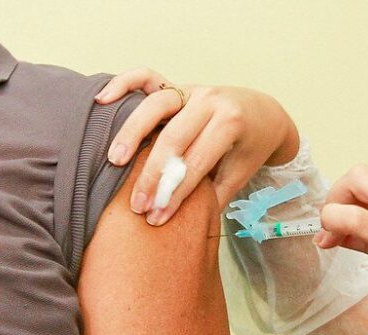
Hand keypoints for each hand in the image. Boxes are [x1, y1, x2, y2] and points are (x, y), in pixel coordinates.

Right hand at [95, 67, 298, 225]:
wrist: (264, 114)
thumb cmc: (250, 147)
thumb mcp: (241, 172)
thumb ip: (215, 194)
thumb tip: (184, 224)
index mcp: (232, 124)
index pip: (196, 163)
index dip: (175, 192)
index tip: (157, 217)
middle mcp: (211, 101)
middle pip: (174, 138)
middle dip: (153, 174)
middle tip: (137, 204)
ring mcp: (193, 89)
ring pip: (156, 106)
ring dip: (132, 134)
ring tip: (115, 161)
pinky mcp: (178, 84)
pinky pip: (146, 77)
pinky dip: (124, 84)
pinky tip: (103, 101)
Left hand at [313, 165, 367, 334]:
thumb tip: (347, 222)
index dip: (364, 200)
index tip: (356, 224)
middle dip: (344, 197)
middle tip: (336, 227)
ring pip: (356, 181)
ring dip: (335, 206)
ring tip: (332, 236)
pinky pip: (349, 215)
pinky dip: (331, 221)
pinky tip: (329, 239)